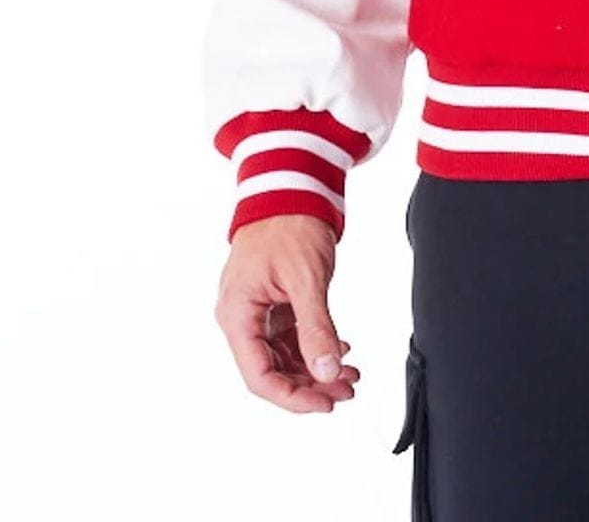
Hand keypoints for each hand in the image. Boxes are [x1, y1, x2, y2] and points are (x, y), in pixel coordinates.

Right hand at [216, 214, 360, 411]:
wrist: (292, 184)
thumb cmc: (289, 222)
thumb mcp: (306, 278)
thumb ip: (316, 328)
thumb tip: (328, 373)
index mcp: (238, 314)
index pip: (260, 376)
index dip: (292, 397)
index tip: (325, 404)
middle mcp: (242, 316)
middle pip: (272, 370)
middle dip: (311, 384)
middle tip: (347, 389)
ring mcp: (258, 309)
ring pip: (284, 356)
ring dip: (316, 367)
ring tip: (350, 374)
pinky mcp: (273, 301)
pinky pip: (290, 336)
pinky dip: (315, 345)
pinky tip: (340, 349)